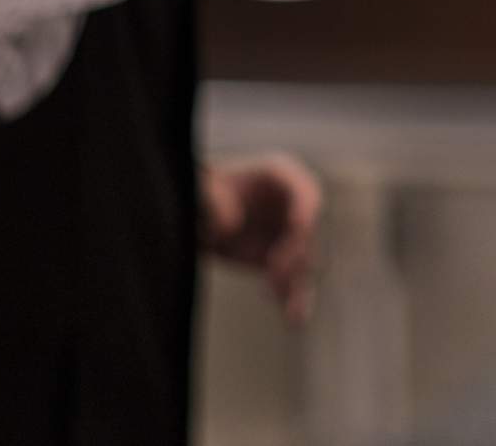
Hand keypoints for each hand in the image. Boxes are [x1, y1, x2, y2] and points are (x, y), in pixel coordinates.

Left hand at [203, 153, 321, 324]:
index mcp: (281, 175)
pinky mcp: (279, 263)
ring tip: (292, 310)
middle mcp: (291, 205)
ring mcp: (287, 235)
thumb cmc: (198, 193)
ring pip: (303, 262)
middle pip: (306, 232)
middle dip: (294, 253)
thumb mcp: (202, 192)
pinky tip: (294, 320)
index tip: (298, 231)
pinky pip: (293, 283)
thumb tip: (230, 226)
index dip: (304, 213)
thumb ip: (213, 202)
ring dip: (296, 283)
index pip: (307, 195)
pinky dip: (293, 300)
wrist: (188, 216)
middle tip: (273, 271)